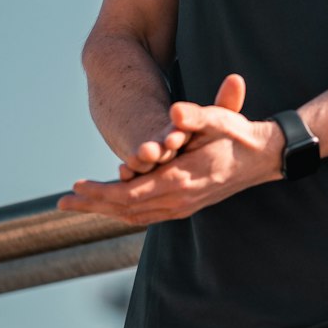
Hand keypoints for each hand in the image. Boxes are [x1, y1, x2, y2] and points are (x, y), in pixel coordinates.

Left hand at [57, 75, 283, 226]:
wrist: (265, 157)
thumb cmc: (239, 134)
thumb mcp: (220, 118)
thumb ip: (197, 114)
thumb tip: (174, 111)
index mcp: (182, 180)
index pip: (131, 194)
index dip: (101, 193)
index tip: (76, 186)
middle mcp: (180, 200)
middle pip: (126, 210)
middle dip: (93, 205)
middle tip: (63, 201)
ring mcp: (183, 207)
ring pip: (134, 216)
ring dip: (104, 210)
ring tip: (76, 204)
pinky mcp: (185, 206)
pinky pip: (146, 215)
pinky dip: (122, 211)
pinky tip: (109, 206)